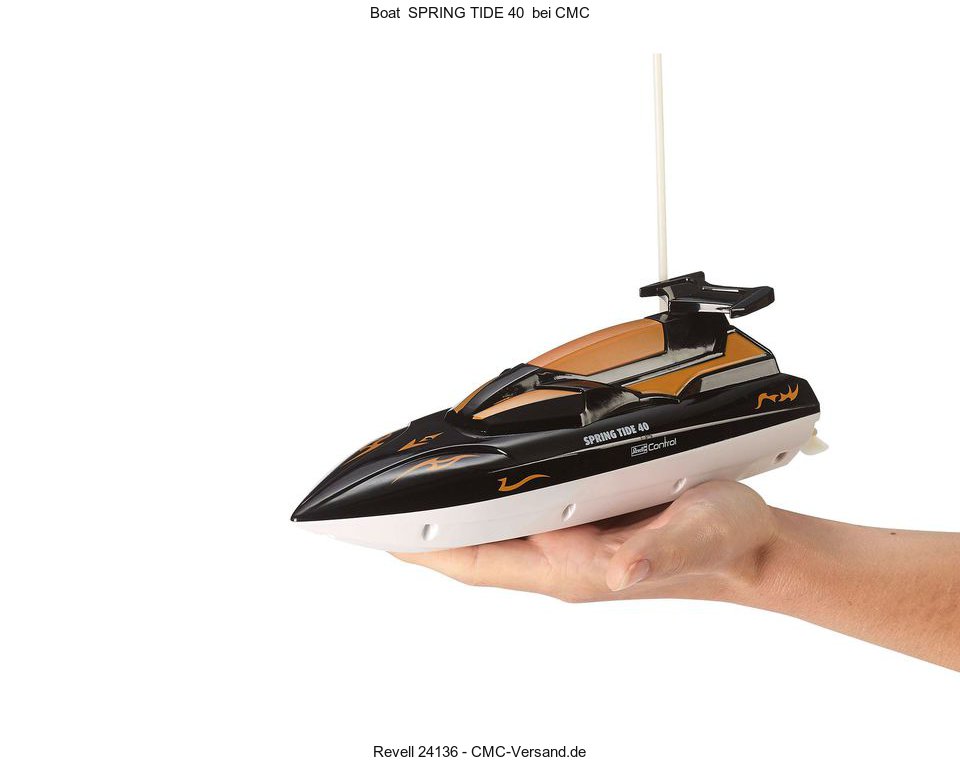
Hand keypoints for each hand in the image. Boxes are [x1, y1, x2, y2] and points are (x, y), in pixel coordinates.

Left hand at [393, 480, 777, 602]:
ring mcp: (568, 542)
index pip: (477, 559)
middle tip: (369, 498)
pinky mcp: (581, 524)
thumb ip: (654, 549)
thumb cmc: (721, 542)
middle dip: (418, 528)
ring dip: (447, 514)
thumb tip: (616, 564)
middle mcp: (560, 558)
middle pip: (469, 548)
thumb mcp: (695, 536)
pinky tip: (477, 485)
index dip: (424, 545)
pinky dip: (486, 501)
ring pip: (489, 533)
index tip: (375, 528)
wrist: (748, 544)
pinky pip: (516, 517)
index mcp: (574, 567)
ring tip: (406, 486)